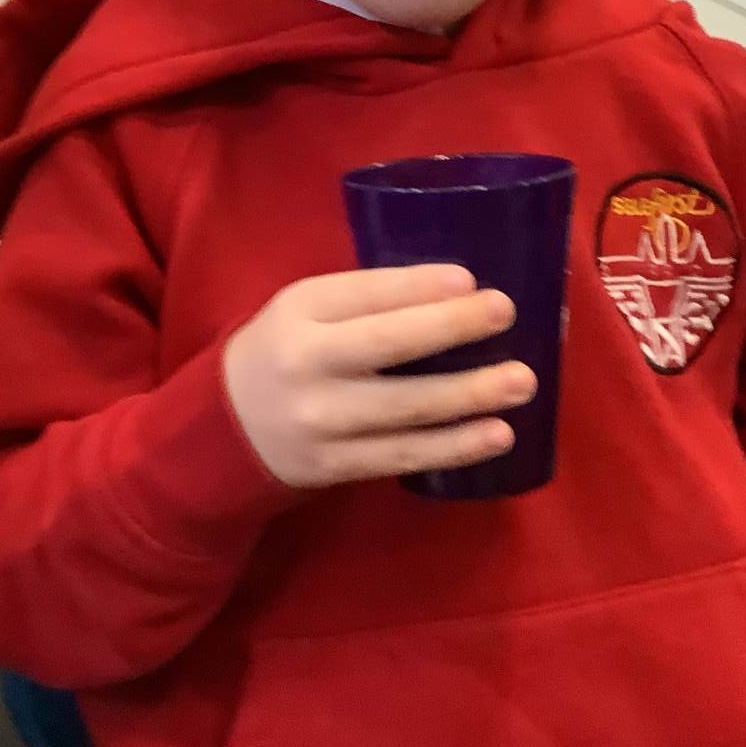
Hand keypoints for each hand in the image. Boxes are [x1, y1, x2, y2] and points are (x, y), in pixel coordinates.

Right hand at [223, 264, 532, 488]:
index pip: (365, 293)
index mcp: (300, 310)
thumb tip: (460, 292)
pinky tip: (496, 435)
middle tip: (506, 314)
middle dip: (453, 328)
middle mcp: (307, 362)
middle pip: (388, 344)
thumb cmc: (286, 351)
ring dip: (470, 394)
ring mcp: (321, 420)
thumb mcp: (307, 311)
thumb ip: (365, 301)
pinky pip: (404, 455)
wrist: (224, 430)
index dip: (419, 287)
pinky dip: (454, 447)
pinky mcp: (335, 466)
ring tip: (521, 382)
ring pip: (405, 407)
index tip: (472, 280)